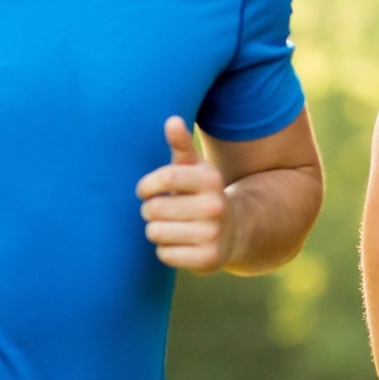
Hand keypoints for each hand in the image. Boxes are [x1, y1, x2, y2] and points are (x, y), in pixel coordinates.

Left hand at [136, 116, 231, 273]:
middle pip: (154, 209)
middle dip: (149, 210)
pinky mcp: (208, 259)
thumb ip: (181, 144)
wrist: (234, 230)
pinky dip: (166, 250)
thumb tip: (172, 120)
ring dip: (156, 231)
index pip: (166, 178)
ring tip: (169, 226)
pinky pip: (165, 255)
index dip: (146, 185)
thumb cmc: (201, 193)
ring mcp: (212, 234)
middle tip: (159, 211)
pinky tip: (180, 243)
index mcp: (210, 179)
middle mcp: (214, 206)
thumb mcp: (194, 167)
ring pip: (156, 233)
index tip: (144, 191)